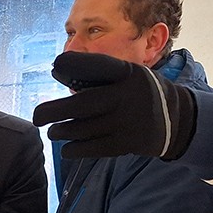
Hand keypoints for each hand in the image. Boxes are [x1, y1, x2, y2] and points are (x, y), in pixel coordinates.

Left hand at [32, 52, 196, 160]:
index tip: (55, 65)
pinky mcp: (126, 144)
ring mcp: (127, 122)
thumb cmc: (138, 92)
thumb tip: (57, 70)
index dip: (75, 63)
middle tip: (36, 117)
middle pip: (81, 104)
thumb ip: (98, 75)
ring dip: (61, 131)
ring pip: (82, 129)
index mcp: (127, 73)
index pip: (98, 65)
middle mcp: (127, 96)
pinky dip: (73, 149)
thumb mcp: (127, 75)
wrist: (176, 119)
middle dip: (52, 111)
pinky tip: (66, 147)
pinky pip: (91, 148)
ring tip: (54, 132)